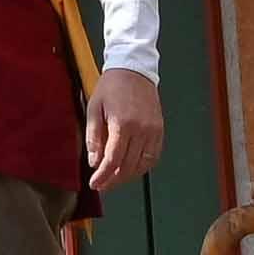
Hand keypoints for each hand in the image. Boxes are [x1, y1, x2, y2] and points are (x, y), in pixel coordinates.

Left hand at [84, 68, 163, 190]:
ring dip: (128, 176)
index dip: (103, 176)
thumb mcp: (94, 108)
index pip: (112, 160)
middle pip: (128, 166)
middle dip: (113, 180)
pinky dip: (142, 166)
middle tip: (102, 185)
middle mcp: (141, 130)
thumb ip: (93, 137)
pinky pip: (153, 156)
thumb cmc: (112, 86)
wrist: (133, 69)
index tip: (95, 184)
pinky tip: (132, 169)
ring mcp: (153, 131)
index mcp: (122, 124)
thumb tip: (94, 162)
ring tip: (115, 179)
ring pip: (142, 165)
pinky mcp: (159, 130)